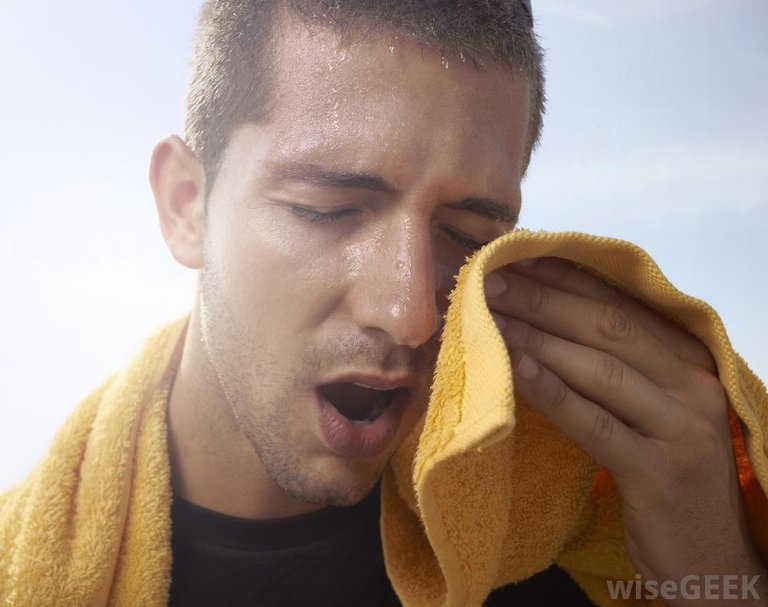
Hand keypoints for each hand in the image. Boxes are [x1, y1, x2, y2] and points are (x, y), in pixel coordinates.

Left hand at [484, 257, 766, 605]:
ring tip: (489, 317)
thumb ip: (615, 365)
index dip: (566, 276)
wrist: (711, 557)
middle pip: (607, 328)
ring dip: (537, 338)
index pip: (621, 303)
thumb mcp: (650, 409)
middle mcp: (693, 384)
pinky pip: (595, 424)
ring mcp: (682, 427)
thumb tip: (543, 319)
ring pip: (599, 368)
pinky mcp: (661, 472)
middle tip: (490, 279)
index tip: (516, 257)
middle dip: (542, 299)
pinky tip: (515, 368)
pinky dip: (552, 392)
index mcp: (690, 359)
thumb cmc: (668, 471)